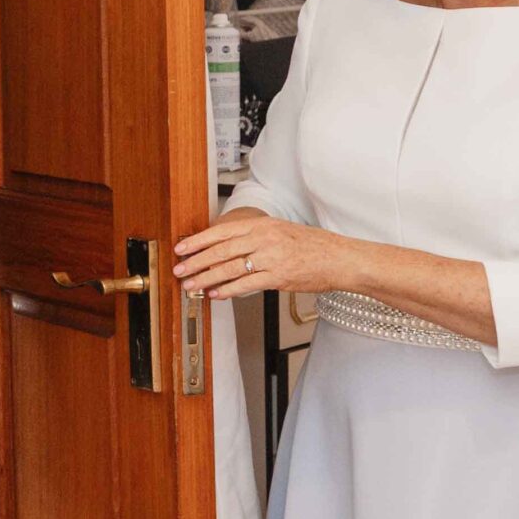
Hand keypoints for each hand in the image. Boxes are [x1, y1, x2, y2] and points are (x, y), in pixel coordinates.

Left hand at [172, 209, 349, 299]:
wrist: (339, 258)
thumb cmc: (311, 246)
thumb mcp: (279, 231)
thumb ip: (253, 237)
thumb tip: (225, 247)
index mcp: (262, 224)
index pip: (221, 231)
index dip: (197, 240)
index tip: (181, 248)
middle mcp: (264, 238)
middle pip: (220, 250)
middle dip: (195, 261)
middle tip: (179, 270)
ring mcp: (271, 258)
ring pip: (229, 269)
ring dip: (206, 279)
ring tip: (191, 285)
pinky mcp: (278, 277)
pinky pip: (246, 285)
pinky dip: (228, 291)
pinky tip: (216, 294)